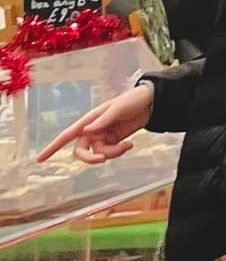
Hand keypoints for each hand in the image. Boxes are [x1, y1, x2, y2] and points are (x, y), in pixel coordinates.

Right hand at [38, 83, 154, 164]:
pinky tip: (130, 145)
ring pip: (99, 154)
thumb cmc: (131, 101)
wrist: (150, 104)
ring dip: (112, 154)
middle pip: (81, 151)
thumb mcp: (118, 109)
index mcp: (88, 121)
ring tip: (127, 145)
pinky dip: (119, 152)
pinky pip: (110, 153)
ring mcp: (103, 137)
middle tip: (102, 159)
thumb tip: (87, 132)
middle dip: (90, 158)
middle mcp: (92, 130)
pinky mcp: (114, 141)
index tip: (40, 159)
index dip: (52, 147)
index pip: (66, 135)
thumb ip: (103, 121)